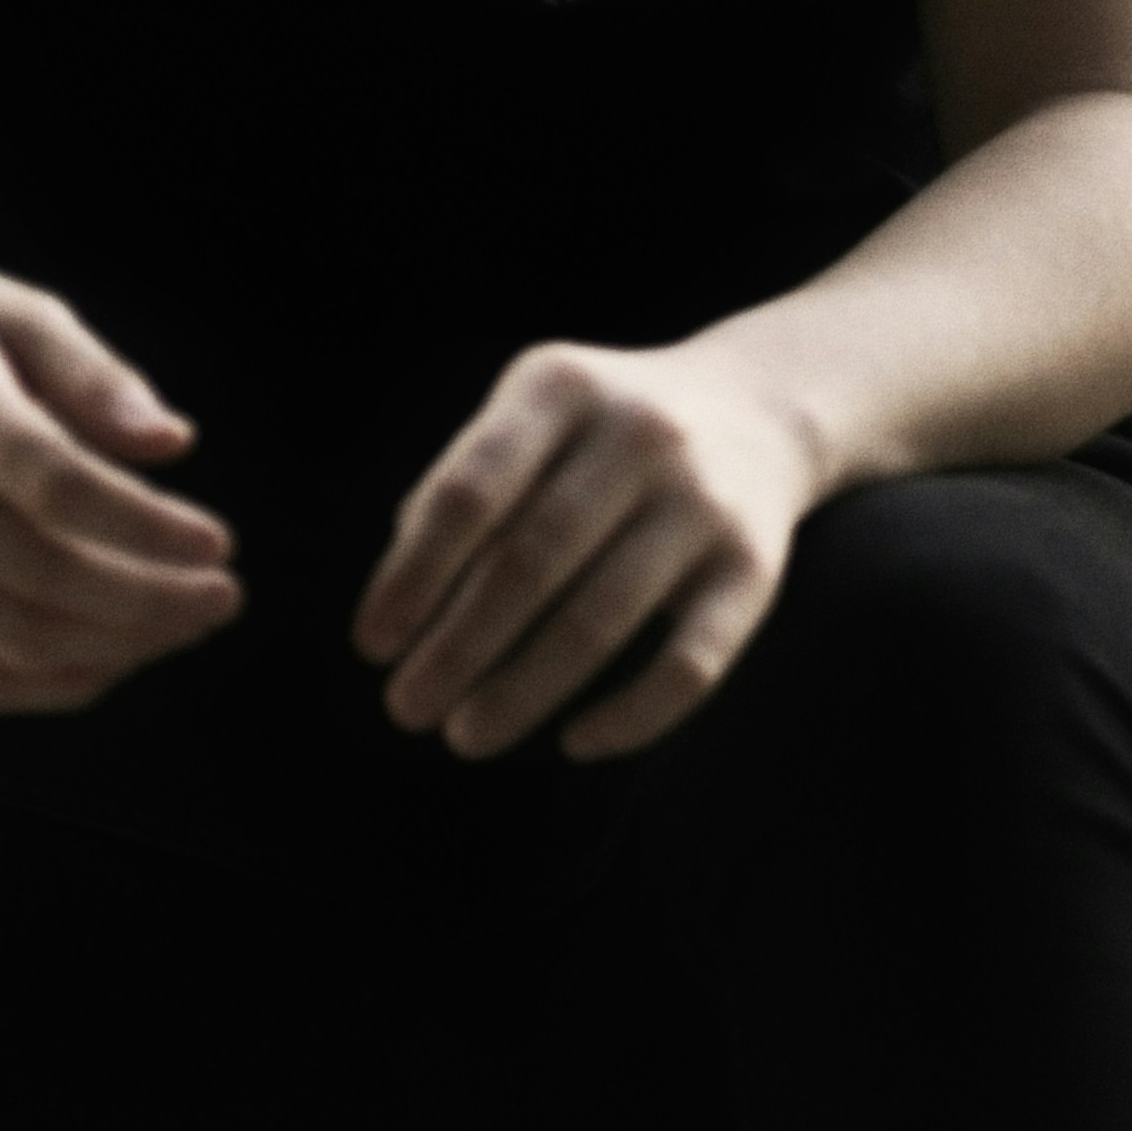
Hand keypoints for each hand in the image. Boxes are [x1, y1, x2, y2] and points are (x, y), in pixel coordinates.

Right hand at [0, 258, 236, 713]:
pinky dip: (59, 682)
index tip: (217, 542)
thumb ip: (96, 376)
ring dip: (116, 646)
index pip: (50, 482)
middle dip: (148, 596)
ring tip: (187, 620)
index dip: (143, 524)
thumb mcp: (15, 310)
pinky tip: (122, 655)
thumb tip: (173, 445)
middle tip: (223, 593)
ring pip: (11, 637)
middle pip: (39, 570)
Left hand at [356, 338, 822, 760]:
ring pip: (600, 621)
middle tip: (405, 708)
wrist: (758, 408)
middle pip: (530, 562)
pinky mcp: (754, 569)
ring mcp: (703, 502)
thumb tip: (399, 600)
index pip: (470, 492)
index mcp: (562, 388)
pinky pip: (690, 665)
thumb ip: (461, 486)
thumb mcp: (531, 417)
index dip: (413, 577)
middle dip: (457, 648)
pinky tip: (575, 742)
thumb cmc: (600, 434)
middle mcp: (639, 435)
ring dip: (521, 692)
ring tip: (465, 735)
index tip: (373, 646)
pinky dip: (630, 717)